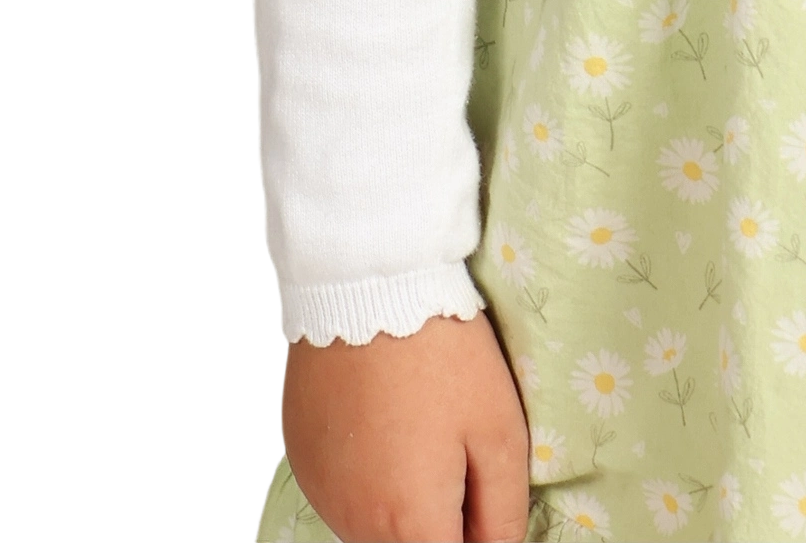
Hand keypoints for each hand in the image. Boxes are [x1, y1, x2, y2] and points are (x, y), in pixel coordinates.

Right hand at [279, 308, 531, 542]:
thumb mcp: (500, 430)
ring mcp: (323, 495)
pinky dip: (366, 477)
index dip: (474, 535)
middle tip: (455, 452)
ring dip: (400, 503)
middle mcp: (357, 524)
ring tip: (418, 430)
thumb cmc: (442, 353)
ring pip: (374, 528)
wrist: (370, 286)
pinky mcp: (302, 464)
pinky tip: (383, 425)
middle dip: (439, 521)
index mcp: (410, 523)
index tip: (481, 501)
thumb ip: (503, 513)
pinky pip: (343, 495)